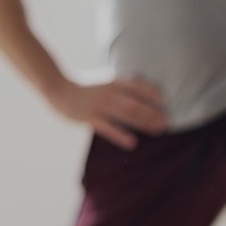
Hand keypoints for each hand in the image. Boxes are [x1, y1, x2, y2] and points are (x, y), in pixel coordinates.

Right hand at [48, 75, 167, 148]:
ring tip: (157, 130)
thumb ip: (124, 87)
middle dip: (152, 112)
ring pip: (125, 114)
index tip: (165, 102)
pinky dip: (120, 135)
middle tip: (167, 122)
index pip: (138, 85)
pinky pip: (108, 128)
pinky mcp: (90, 117)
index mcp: (115, 82)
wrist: (59, 90)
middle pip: (135, 102)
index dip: (152, 93)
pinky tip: (132, 143)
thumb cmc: (87, 88)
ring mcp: (100, 105)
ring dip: (143, 123)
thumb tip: (146, 95)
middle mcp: (109, 92)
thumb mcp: (106, 82)